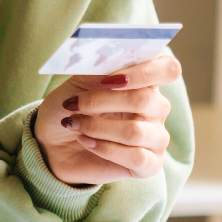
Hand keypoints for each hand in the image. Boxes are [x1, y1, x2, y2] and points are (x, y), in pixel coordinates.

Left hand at [33, 56, 180, 185]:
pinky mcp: (150, 165)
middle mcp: (157, 109)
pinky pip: (136, 157)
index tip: (108, 79)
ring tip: (75, 125)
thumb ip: (99, 68)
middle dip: (102, 101)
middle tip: (74, 104)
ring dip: (97, 127)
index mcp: (146, 82)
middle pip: (145, 99)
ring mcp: (156, 138)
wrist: (53, 144)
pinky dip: (105, 148)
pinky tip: (87, 142)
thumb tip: (111, 56)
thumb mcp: (78, 82)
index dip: (143, 72)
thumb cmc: (70, 108)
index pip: (168, 69)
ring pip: (136, 132)